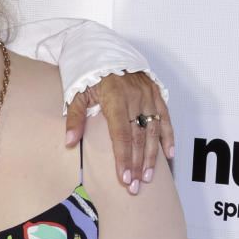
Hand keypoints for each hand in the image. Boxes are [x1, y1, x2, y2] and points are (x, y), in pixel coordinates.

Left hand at [65, 71, 173, 194]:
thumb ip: (75, 119)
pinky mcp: (157, 94)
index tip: (124, 177)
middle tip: (135, 186)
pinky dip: (168, 137)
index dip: (124, 158)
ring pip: (153, 132)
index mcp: (115, 99)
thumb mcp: (77, 93)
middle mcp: (135, 99)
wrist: (105, 51)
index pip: (121, 135)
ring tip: (148, 177)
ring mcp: (149, 97)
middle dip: (137, 164)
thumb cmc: (89, 75)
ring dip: (152, 157)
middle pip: (138, 138)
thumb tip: (70, 143)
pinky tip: (169, 156)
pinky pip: (165, 119)